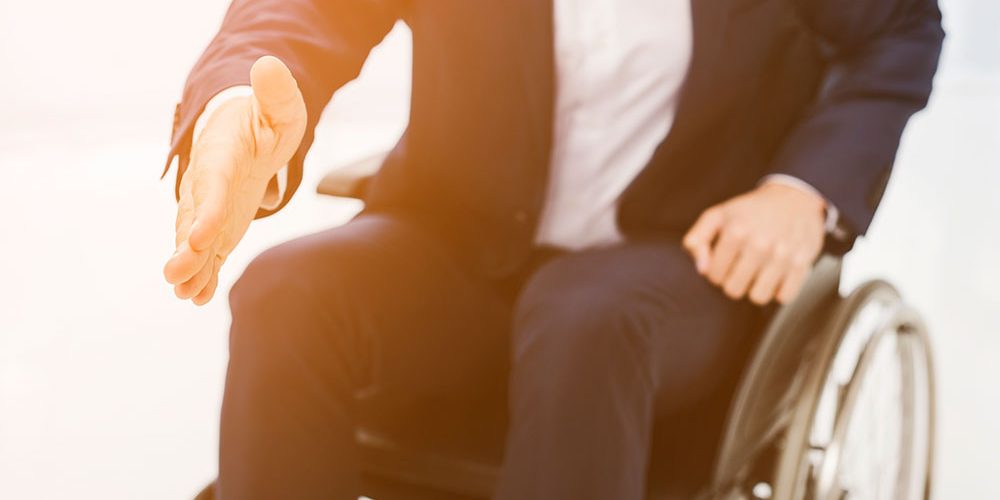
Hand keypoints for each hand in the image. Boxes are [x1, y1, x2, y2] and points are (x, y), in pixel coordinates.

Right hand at [163, 56, 306, 304]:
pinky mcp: (216, 227)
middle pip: (193, 219)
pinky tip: (197, 298)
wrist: (244, 134)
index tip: (198, 236)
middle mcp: (207, 187)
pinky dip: (201, 275)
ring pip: (193, 240)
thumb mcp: (279, 106)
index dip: (206, 211)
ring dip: (189, 268)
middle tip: (176, 275)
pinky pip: (206, 252)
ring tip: (184, 294)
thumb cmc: (264, 121)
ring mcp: (208, 209)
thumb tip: (269, 65)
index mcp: (220, 158)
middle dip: (185, 249)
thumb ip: (276, 93)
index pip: (211, 186)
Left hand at [682, 182, 826, 304]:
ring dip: (755, 288)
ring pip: (758, 297)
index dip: (716, 271)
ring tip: (756, 273)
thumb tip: (701, 269)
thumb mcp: (717, 216)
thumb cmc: (749, 211)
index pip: (714, 275)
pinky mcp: (802, 264)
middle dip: (733, 281)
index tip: (724, 261)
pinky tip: (775, 275)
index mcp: (736, 231)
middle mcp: (760, 244)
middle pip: (734, 290)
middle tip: (739, 267)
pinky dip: (778, 290)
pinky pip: (784, 297)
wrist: (793, 198)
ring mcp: (783, 255)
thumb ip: (697, 239)